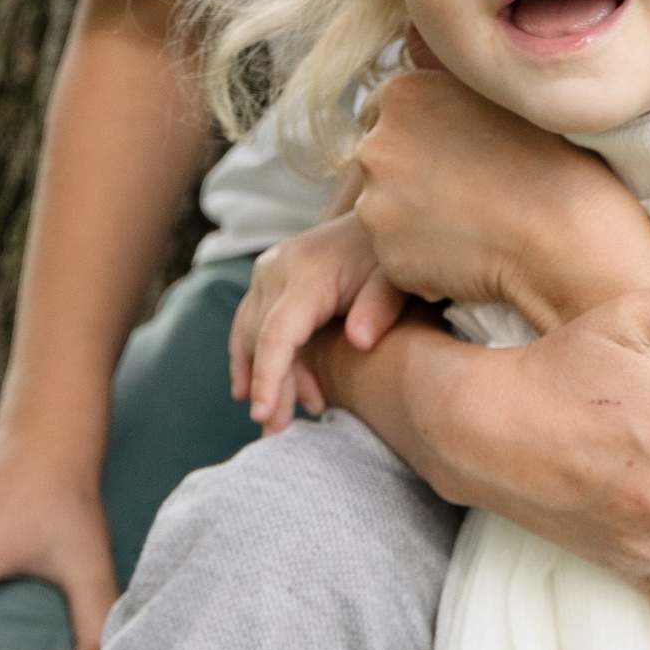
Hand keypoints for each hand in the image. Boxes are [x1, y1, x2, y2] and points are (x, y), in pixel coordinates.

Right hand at [230, 216, 400, 430]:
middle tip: (277, 432)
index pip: (277, 335)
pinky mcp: (270, 277)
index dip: (269, 377)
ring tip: (276, 419)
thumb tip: (360, 342)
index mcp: (307, 273)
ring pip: (250, 334)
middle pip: (260, 340)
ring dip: (261, 376)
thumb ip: (381, 306)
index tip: (264, 415)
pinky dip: (258, 356)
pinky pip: (254, 322)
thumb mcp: (399, 277)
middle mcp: (277, 269)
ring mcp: (269, 271)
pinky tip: (267, 390)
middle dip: (268, 387)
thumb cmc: (392, 253)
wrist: (379, 216)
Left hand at [352, 67, 649, 324]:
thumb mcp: (498, 95)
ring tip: (477, 223)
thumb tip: (424, 81)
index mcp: (401, 93)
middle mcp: (376, 145)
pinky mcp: (387, 256)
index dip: (421, 135)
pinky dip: (426, 260)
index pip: (386, 113)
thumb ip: (447, 89)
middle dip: (412, 176)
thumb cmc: (549, 159)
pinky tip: (472, 253)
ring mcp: (375, 204)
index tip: (456, 152)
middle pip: (381, 162)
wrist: (565, 233)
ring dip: (418, 220)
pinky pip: (400, 256)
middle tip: (468, 190)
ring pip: (387, 211)